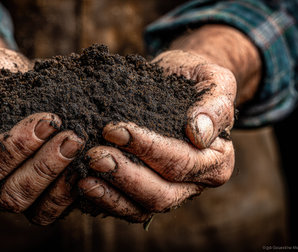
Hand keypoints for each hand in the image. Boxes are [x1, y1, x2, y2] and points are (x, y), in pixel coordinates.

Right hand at [0, 49, 84, 224]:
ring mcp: (10, 193)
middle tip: (72, 137)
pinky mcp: (37, 197)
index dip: (17, 147)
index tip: (47, 120)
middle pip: (10, 195)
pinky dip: (72, 193)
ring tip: (79, 147)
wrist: (11, 80)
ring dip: (61, 181)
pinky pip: (52, 210)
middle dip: (44, 166)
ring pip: (34, 209)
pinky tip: (88, 166)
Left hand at [78, 50, 235, 222]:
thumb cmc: (194, 80)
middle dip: (125, 176)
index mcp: (216, 160)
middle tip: (95, 155)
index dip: (147, 149)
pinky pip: (125, 208)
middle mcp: (195, 184)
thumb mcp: (214, 80)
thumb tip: (199, 134)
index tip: (114, 130)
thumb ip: (215, 104)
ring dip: (111, 195)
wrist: (176, 83)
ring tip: (84, 177)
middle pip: (161, 194)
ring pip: (142, 208)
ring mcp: (169, 192)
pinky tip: (81, 186)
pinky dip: (103, 202)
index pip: (182, 162)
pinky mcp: (144, 194)